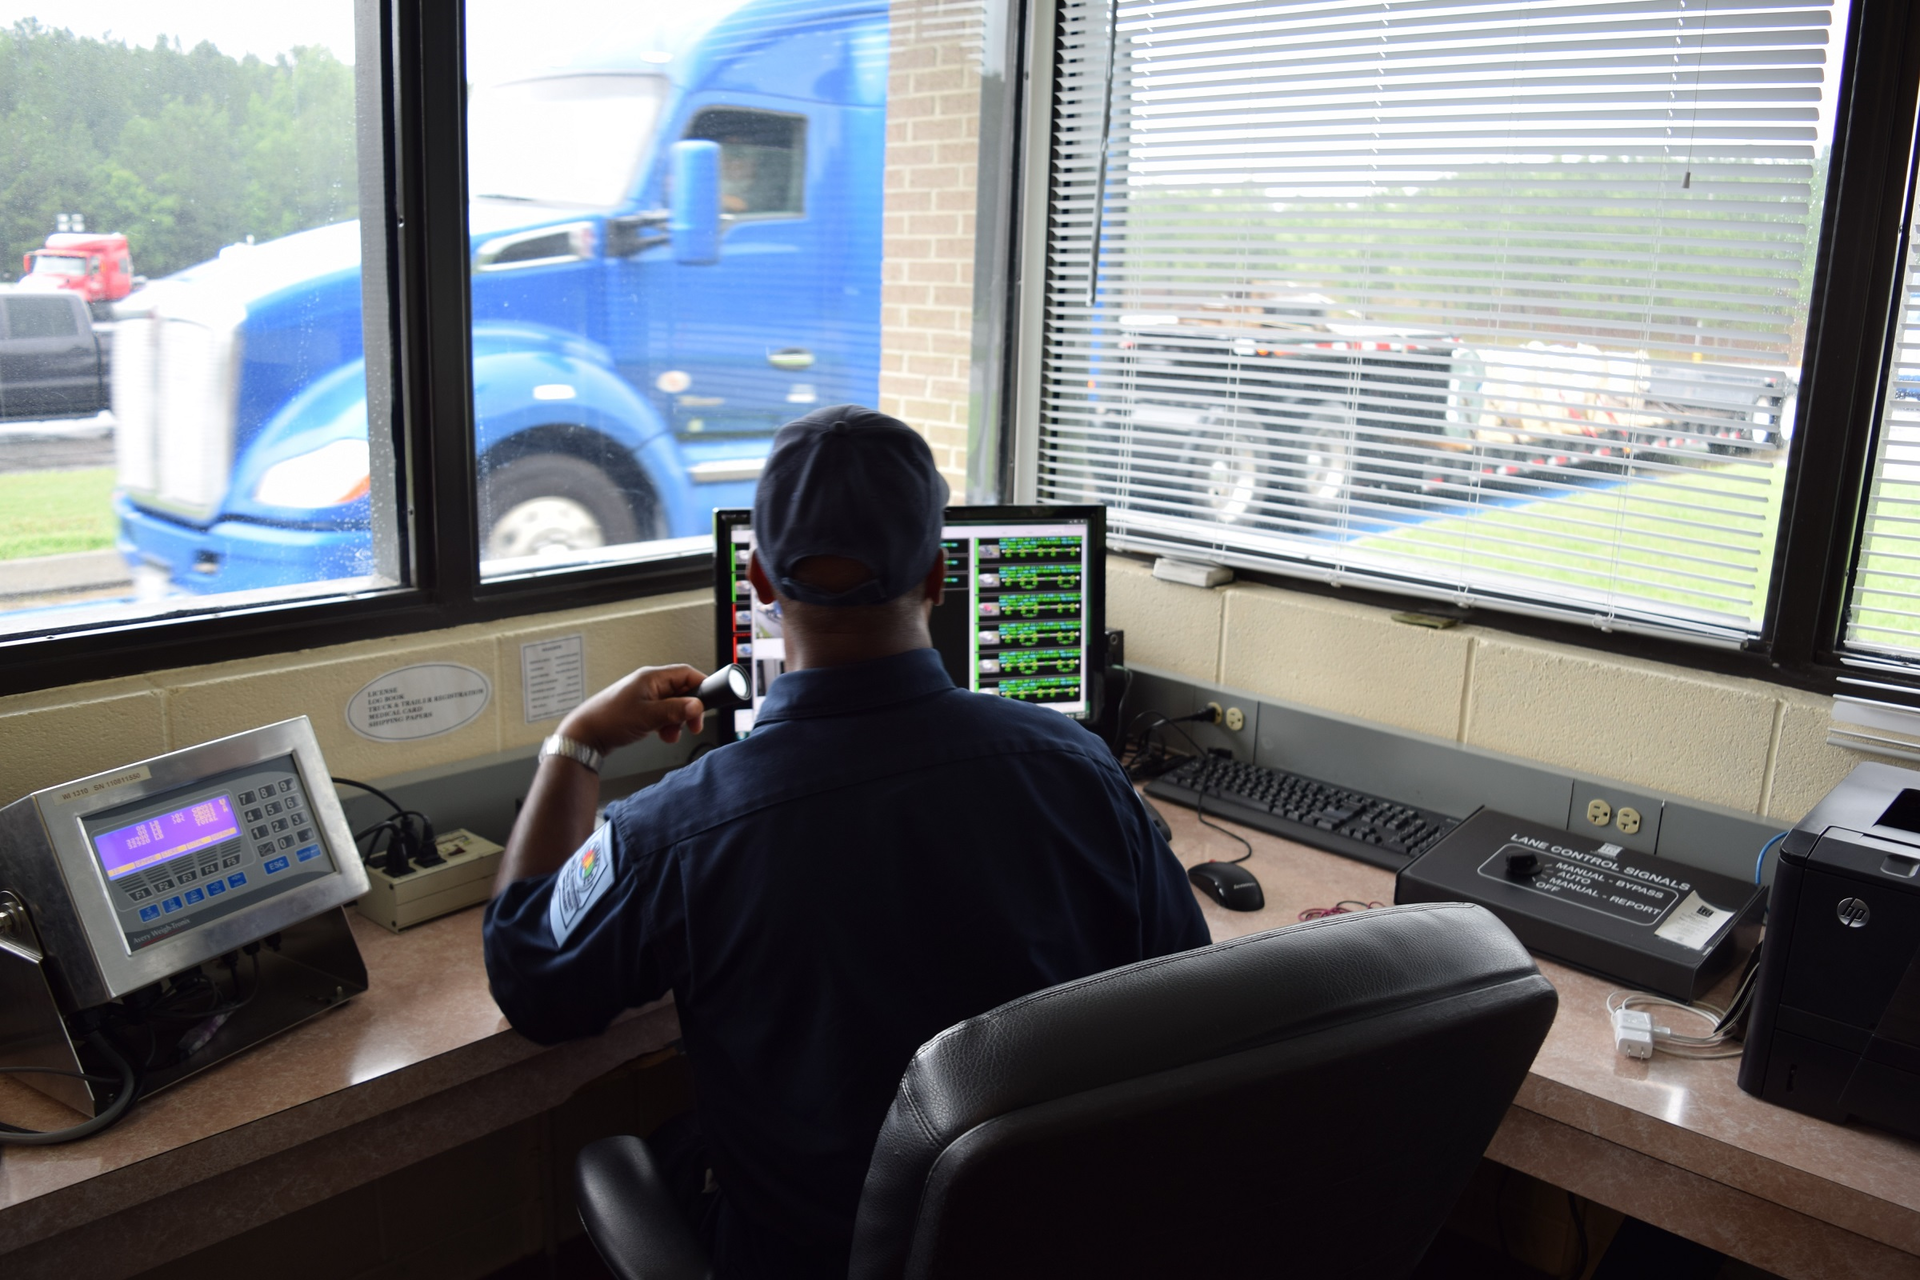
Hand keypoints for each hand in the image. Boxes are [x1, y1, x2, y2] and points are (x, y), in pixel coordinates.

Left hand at [558, 664, 707, 754]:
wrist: (585, 735)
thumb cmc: (609, 720)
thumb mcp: (648, 716)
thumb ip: (675, 710)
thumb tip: (698, 705)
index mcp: (651, 677)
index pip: (686, 673)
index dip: (700, 686)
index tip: (707, 704)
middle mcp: (649, 684)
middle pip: (682, 690)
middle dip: (689, 709)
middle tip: (692, 725)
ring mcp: (644, 696)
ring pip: (673, 704)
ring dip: (677, 720)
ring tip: (671, 733)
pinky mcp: (640, 709)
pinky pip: (662, 713)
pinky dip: (667, 724)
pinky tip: (662, 735)